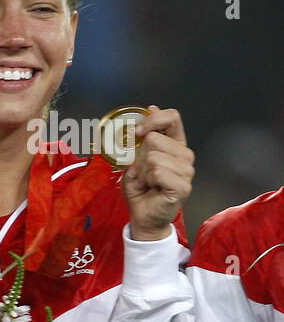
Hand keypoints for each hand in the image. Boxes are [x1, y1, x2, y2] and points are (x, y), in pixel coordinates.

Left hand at [122, 105, 194, 240]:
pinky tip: (152, 188)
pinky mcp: (183, 186)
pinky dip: (146, 180)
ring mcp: (187, 171)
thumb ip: (143, 136)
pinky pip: (157, 171)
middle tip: (142, 173)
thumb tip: (152, 107)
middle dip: (139, 157)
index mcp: (175, 144)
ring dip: (142, 172)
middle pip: (155, 139)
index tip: (138, 131)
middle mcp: (185, 155)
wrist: (143, 215)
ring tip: (147, 182)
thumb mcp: (135, 158)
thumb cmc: (140, 188)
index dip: (153, 119)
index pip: (172, 118)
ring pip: (153, 157)